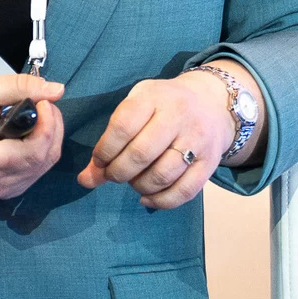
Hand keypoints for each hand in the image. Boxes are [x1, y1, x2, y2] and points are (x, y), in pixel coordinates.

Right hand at [0, 74, 65, 200]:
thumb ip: (16, 87)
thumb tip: (57, 90)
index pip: (32, 152)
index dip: (47, 124)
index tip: (43, 100)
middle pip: (44, 157)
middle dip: (51, 125)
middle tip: (41, 100)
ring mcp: (5, 191)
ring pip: (46, 163)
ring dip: (49, 133)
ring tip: (35, 111)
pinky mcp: (11, 188)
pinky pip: (40, 167)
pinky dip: (43, 144)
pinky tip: (31, 129)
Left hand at [77, 72, 233, 209]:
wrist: (212, 103)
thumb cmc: (163, 106)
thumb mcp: (136, 108)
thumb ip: (110, 140)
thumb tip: (85, 180)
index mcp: (153, 97)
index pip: (122, 127)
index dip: (104, 151)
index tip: (100, 160)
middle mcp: (178, 116)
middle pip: (140, 154)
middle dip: (118, 172)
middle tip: (113, 175)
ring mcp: (197, 139)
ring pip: (162, 175)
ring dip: (139, 187)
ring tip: (133, 182)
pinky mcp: (210, 162)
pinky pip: (184, 191)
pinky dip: (161, 202)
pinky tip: (147, 198)